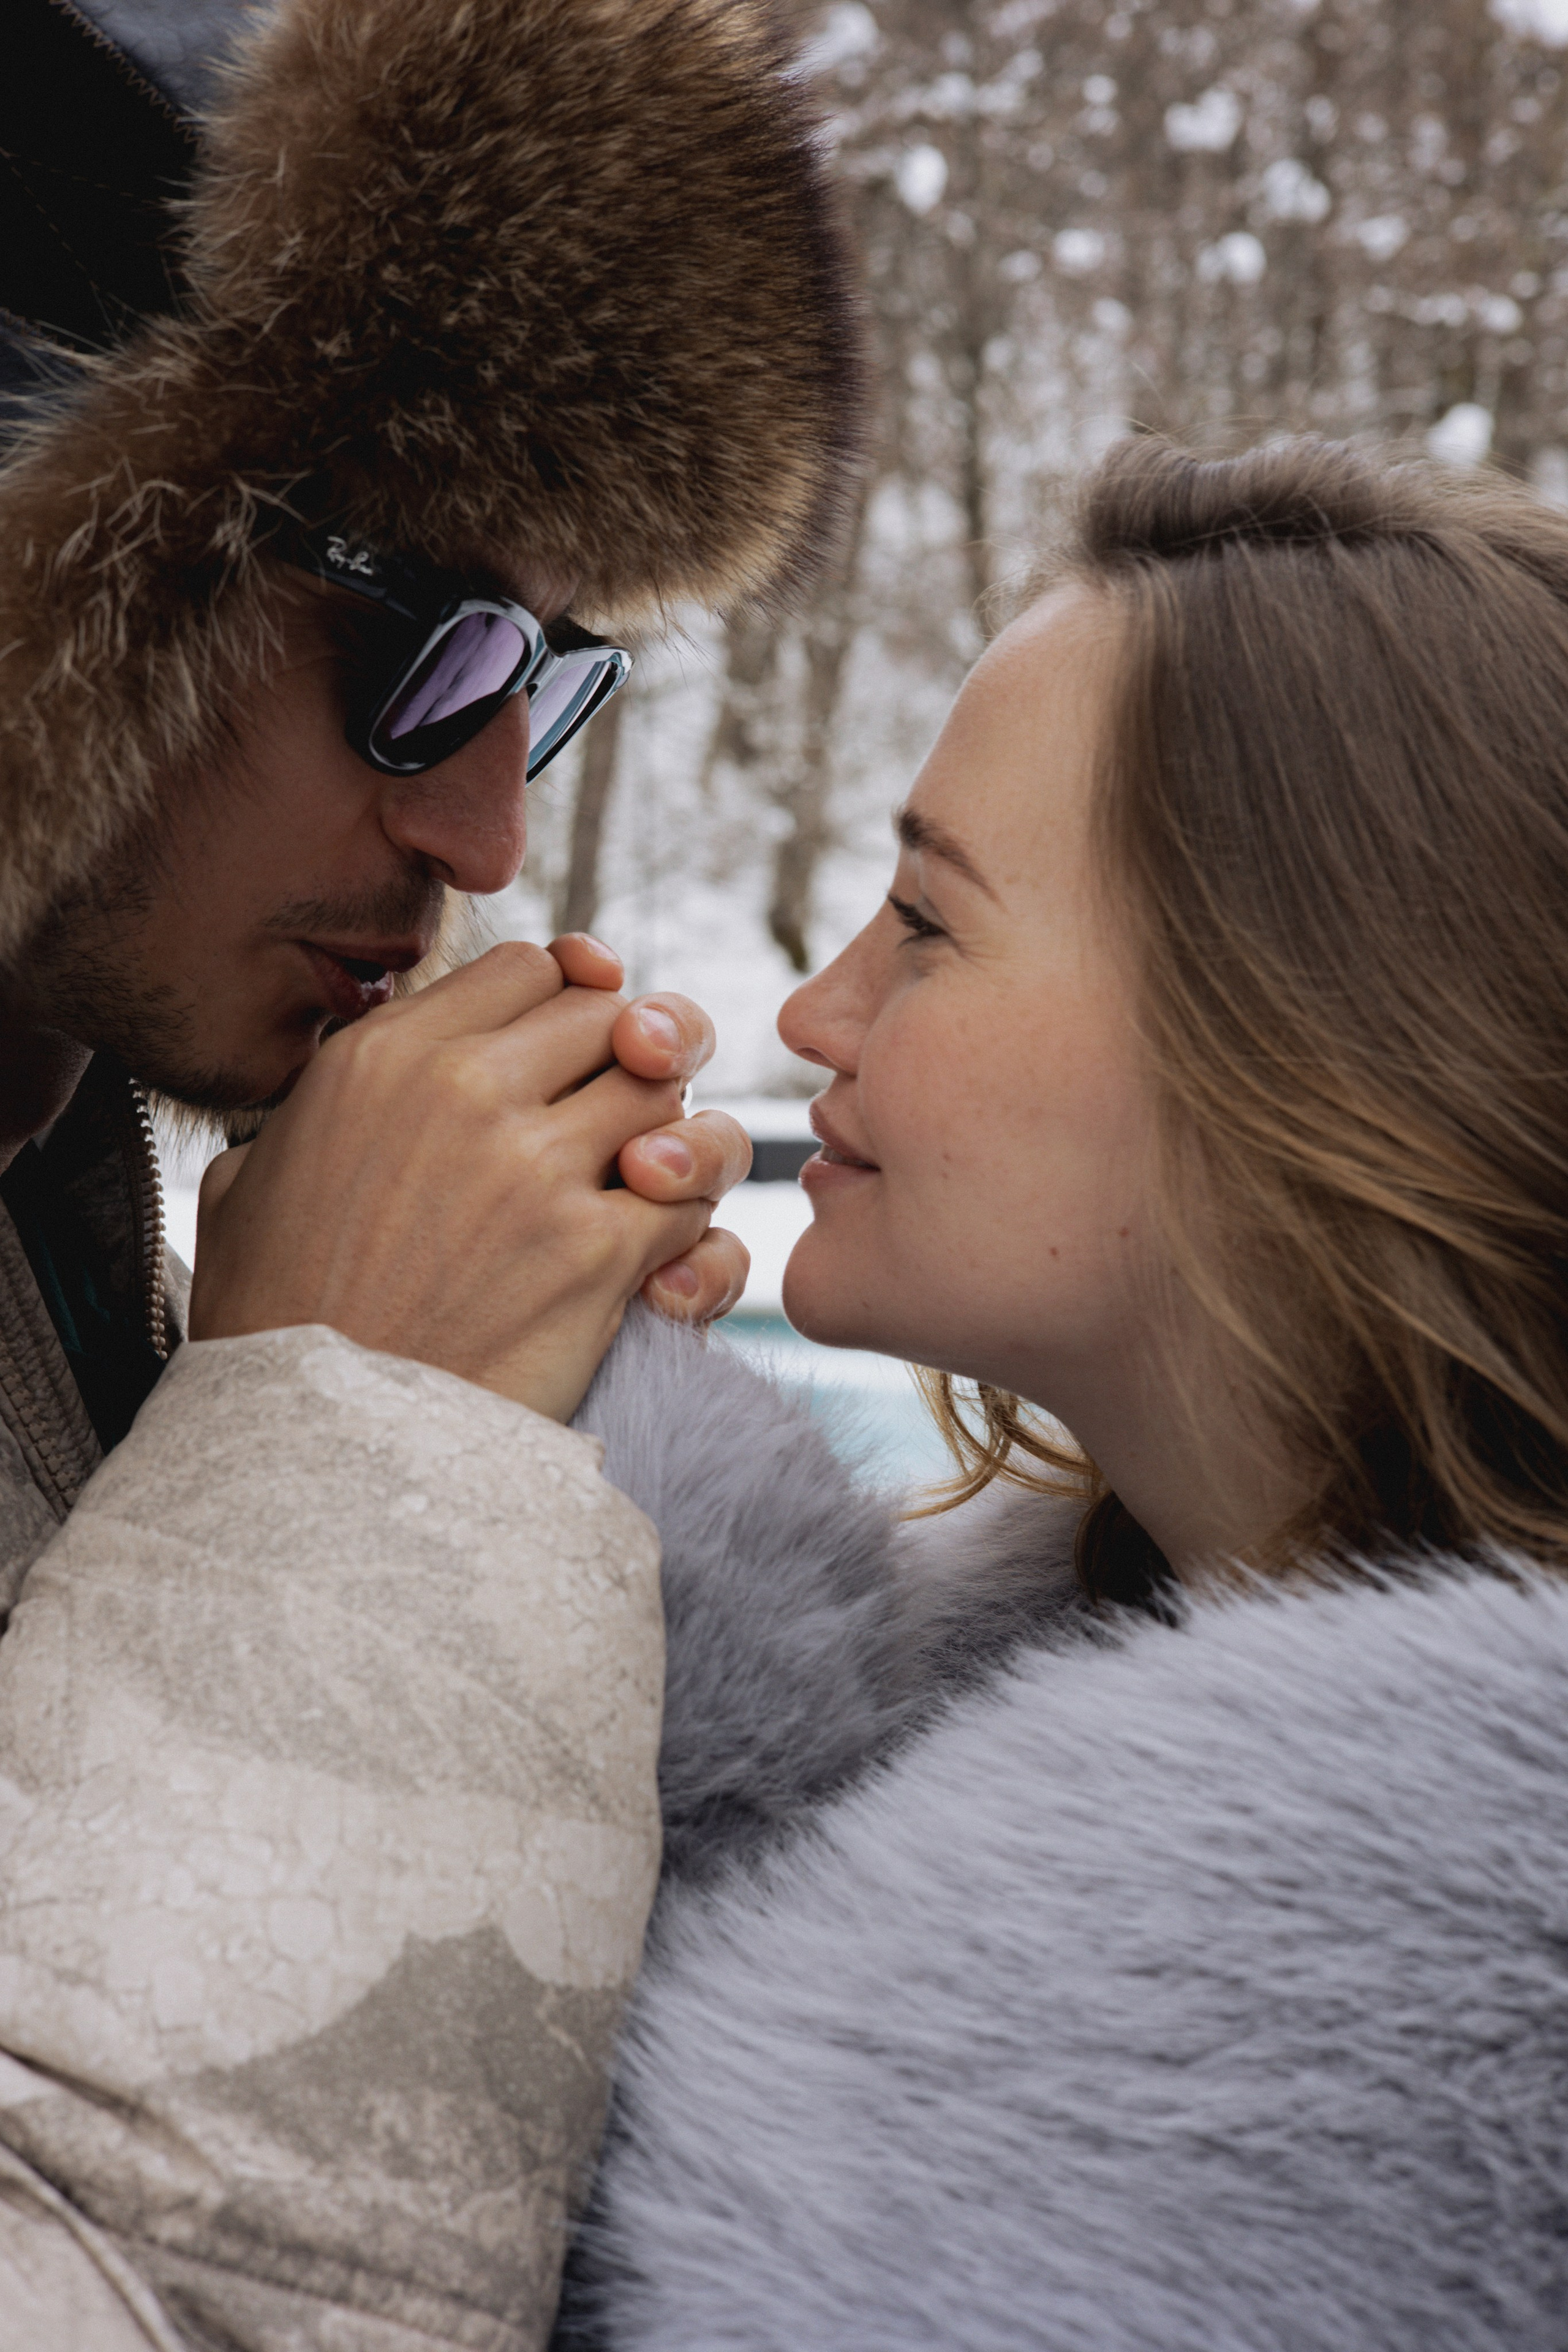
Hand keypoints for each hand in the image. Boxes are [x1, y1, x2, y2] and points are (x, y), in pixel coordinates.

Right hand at [189, 940, 735, 1420]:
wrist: (314, 1444)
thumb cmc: (275, 1321)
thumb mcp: (249, 1181)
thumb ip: (306, 1108)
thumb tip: (334, 1083)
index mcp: (385, 1057)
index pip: (532, 969)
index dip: (568, 1001)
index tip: (576, 1046)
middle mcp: (465, 1091)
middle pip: (615, 1017)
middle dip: (634, 1061)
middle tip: (624, 1117)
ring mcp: (537, 1168)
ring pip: (669, 1096)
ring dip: (673, 1136)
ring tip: (648, 1180)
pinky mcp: (596, 1253)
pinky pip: (692, 1198)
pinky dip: (690, 1224)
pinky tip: (658, 1256)